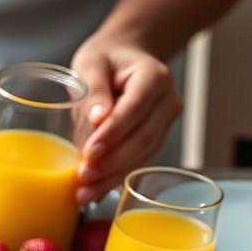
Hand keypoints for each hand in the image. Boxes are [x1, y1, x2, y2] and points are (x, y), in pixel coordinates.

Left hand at [71, 39, 183, 203]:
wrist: (123, 60)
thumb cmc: (105, 60)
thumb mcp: (92, 63)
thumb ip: (94, 88)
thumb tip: (97, 118)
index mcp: (155, 76)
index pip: (136, 107)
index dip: (114, 132)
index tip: (90, 151)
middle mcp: (167, 101)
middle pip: (144, 137)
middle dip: (113, 161)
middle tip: (83, 176)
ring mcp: (164, 123)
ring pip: (143, 155)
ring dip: (113, 176)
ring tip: (84, 191)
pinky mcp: (155, 139)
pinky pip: (138, 161)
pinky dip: (115, 177)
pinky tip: (94, 189)